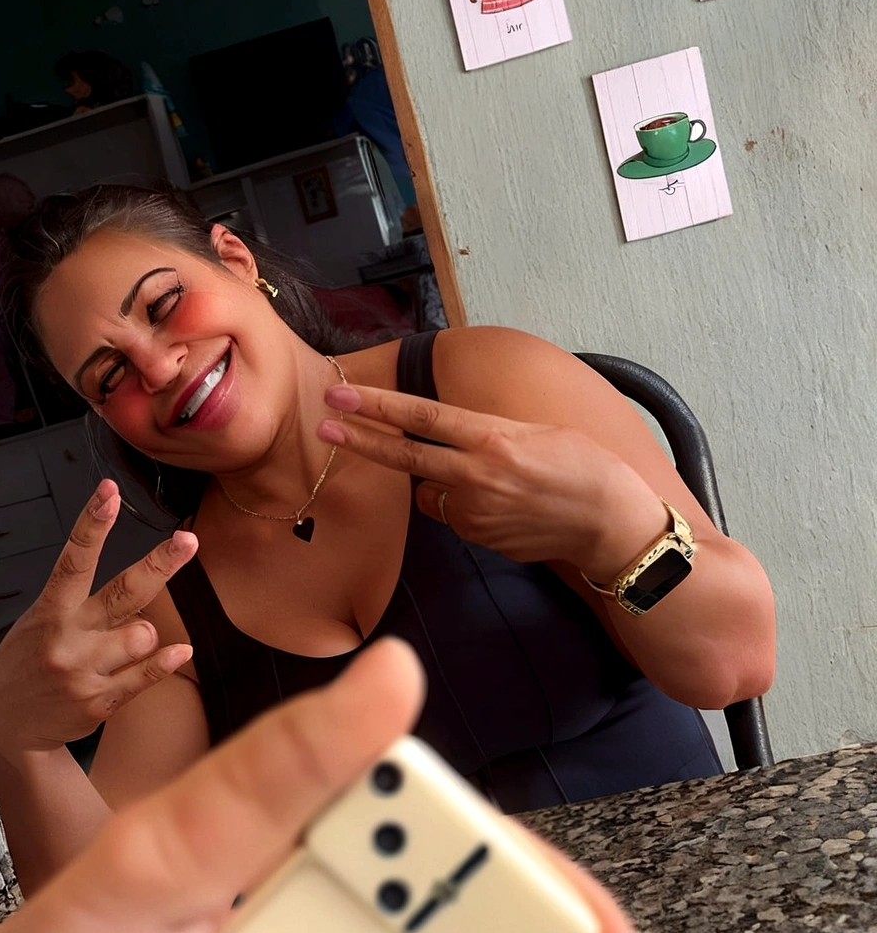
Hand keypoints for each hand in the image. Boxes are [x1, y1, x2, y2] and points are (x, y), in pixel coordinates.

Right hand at [0, 480, 196, 753]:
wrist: (5, 723)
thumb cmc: (32, 662)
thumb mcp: (42, 621)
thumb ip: (86, 602)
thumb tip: (143, 582)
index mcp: (51, 610)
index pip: (74, 559)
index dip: (92, 523)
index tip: (108, 493)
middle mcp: (68, 636)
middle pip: (124, 591)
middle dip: (160, 563)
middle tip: (187, 540)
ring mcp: (83, 669)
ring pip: (142, 635)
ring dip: (144, 637)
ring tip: (121, 648)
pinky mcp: (99, 700)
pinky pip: (147, 675)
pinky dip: (166, 661)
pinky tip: (179, 651)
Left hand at [318, 383, 664, 572]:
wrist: (608, 522)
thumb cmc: (583, 466)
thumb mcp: (537, 429)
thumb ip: (486, 431)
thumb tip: (449, 431)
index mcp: (493, 438)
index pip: (421, 417)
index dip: (377, 406)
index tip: (343, 395)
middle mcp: (477, 475)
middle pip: (404, 454)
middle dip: (360, 438)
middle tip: (325, 423)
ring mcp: (475, 511)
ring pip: (428, 489)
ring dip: (432, 478)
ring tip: (486, 475)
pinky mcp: (478, 537)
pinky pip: (453, 514)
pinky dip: (460, 503)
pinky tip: (498, 500)